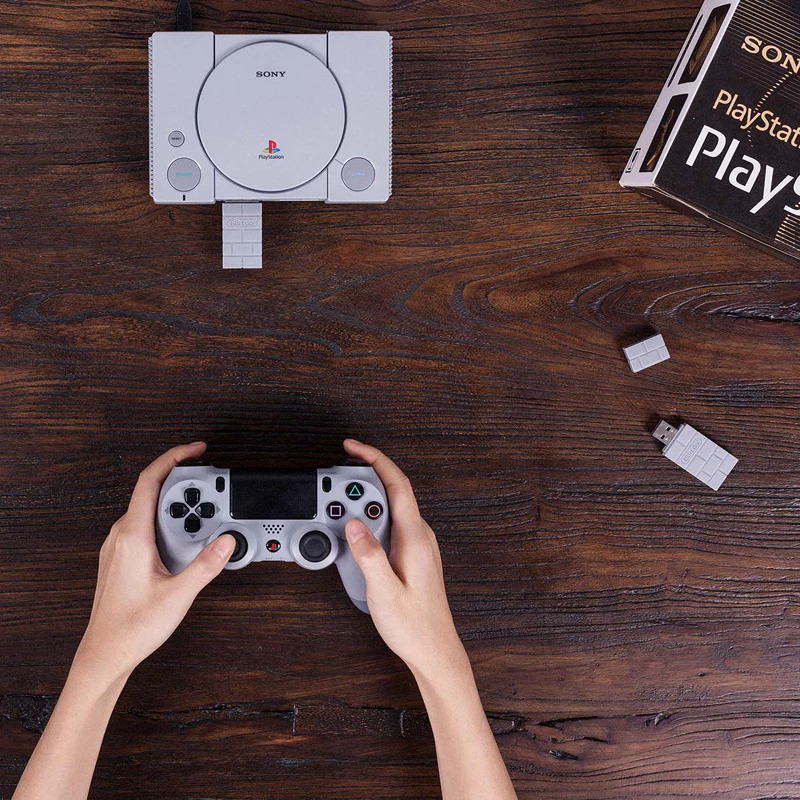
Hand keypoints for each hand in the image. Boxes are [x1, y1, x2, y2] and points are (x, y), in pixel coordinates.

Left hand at [75, 443, 235, 682]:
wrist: (104, 654)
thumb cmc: (131, 628)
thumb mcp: (178, 595)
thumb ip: (206, 565)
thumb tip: (227, 541)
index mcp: (132, 536)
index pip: (150, 480)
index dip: (174, 457)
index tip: (195, 450)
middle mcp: (121, 536)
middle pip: (153, 491)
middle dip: (185, 485)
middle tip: (211, 489)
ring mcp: (118, 546)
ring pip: (150, 510)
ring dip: (178, 507)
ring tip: (202, 519)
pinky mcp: (121, 557)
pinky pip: (145, 526)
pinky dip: (168, 523)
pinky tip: (184, 541)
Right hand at [343, 440, 468, 680]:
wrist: (435, 650)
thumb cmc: (414, 626)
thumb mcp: (384, 592)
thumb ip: (368, 555)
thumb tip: (352, 524)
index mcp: (415, 538)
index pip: (397, 484)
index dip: (375, 459)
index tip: (353, 447)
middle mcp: (420, 536)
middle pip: (390, 492)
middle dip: (360, 480)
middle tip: (332, 483)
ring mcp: (418, 544)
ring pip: (388, 509)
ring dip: (362, 504)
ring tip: (337, 512)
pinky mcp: (412, 554)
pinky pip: (389, 525)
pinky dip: (369, 521)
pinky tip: (354, 535)